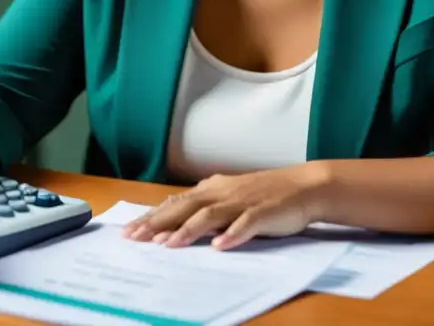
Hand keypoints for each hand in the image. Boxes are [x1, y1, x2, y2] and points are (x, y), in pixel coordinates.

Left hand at [121, 163, 330, 250]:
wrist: (304, 186)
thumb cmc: (264, 194)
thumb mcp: (229, 196)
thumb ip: (205, 206)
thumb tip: (175, 220)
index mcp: (213, 189)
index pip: (176, 204)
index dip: (151, 217)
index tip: (129, 230)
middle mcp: (223, 193)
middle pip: (185, 208)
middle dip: (158, 223)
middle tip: (135, 238)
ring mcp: (243, 202)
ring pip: (210, 216)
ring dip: (188, 230)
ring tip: (169, 245)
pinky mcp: (263, 213)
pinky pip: (246, 224)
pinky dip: (232, 235)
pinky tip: (220, 246)